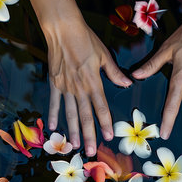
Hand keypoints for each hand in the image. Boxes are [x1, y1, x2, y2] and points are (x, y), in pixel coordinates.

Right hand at [45, 21, 131, 155]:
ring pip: (70, 113)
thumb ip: (115, 73)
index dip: (105, 123)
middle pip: (85, 116)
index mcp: (93, 82)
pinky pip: (54, 103)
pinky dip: (53, 115)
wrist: (63, 31)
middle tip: (91, 151)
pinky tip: (54, 127)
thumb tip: (127, 84)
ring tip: (75, 145)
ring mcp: (65, 88)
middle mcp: (79, 88)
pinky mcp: (54, 84)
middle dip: (89, 134)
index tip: (108, 137)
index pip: (101, 107)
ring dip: (73, 130)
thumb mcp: (104, 55)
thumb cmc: (85, 40)